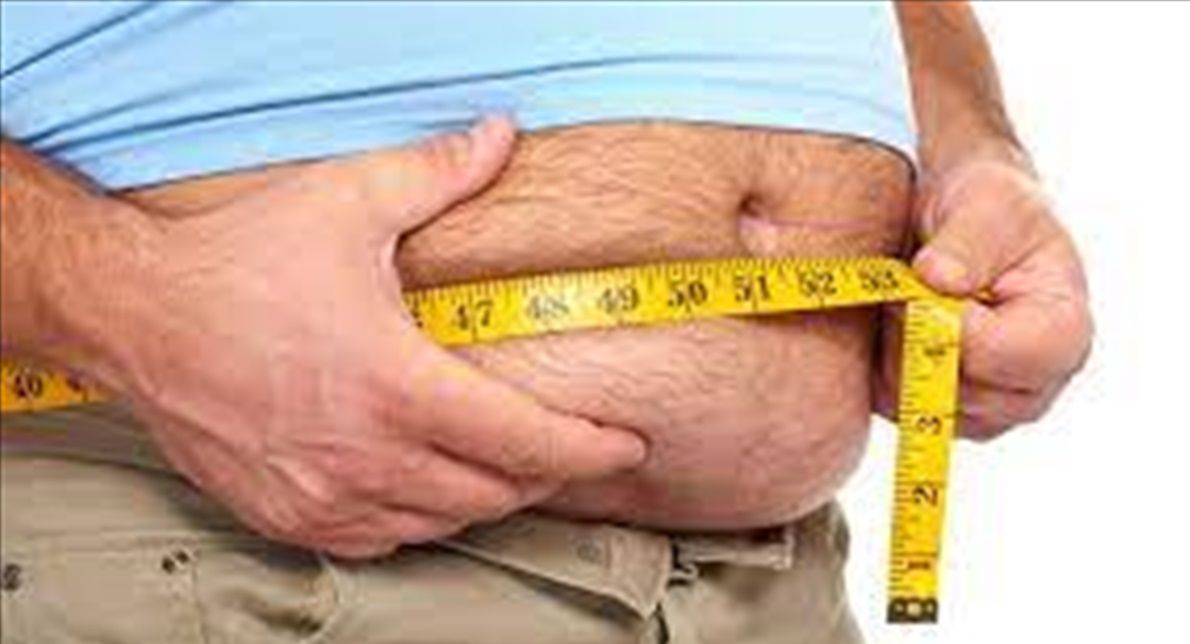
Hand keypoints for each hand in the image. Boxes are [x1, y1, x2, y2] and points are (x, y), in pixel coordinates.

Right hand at [78, 117, 646, 556]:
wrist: (134, 315)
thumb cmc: (236, 262)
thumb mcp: (347, 202)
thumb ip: (437, 174)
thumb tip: (499, 138)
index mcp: (396, 387)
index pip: (526, 441)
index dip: (589, 449)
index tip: (625, 444)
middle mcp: (365, 457)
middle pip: (494, 493)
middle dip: (546, 472)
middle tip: (569, 445)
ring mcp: (323, 497)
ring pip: (442, 523)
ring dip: (487, 498)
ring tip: (510, 465)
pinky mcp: (287, 515)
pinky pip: (381, 541)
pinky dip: (421, 519)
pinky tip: (428, 489)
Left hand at [877, 151, 1091, 438]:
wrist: (966, 227)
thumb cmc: (991, 210)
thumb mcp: (987, 204)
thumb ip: (967, 241)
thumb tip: (937, 278)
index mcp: (1065, 335)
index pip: (995, 355)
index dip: (945, 318)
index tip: (928, 273)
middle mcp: (1034, 388)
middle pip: (952, 386)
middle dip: (914, 328)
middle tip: (914, 277)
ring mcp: (988, 411)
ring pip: (914, 400)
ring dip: (893, 342)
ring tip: (911, 295)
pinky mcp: (941, 415)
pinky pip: (890, 402)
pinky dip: (880, 359)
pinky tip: (898, 321)